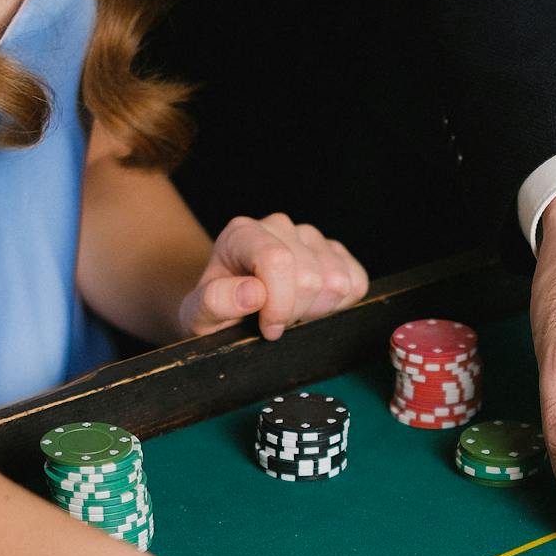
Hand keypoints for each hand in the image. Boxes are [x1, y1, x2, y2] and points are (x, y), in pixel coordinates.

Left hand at [178, 213, 368, 340]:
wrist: (227, 303)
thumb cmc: (214, 309)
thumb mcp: (199, 314)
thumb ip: (216, 302)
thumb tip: (253, 293)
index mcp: (243, 234)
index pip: (278, 261)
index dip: (280, 305)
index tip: (267, 328)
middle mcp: (278, 226)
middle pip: (312, 277)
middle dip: (297, 312)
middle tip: (276, 322)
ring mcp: (310, 237)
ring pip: (337, 281)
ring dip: (318, 310)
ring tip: (292, 314)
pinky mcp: (335, 252)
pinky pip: (356, 282)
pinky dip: (340, 304)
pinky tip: (313, 308)